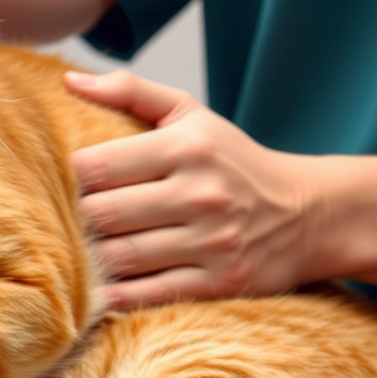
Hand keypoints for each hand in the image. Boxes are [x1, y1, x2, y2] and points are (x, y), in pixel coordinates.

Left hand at [64, 70, 318, 310]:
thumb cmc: (234, 160)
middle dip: (80, 220)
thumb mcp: (191, 115)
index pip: (97, 166)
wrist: (307, 213)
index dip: (72, 178)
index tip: (71, 184)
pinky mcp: (221, 284)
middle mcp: (201, 193)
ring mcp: (213, 242)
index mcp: (188, 146)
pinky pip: (148, 295)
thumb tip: (69, 81)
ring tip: (89, 250)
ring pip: (120, 257)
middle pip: (103, 215)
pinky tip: (105, 287)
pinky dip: (118, 296)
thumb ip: (130, 91)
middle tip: (75, 221)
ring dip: (95, 258)